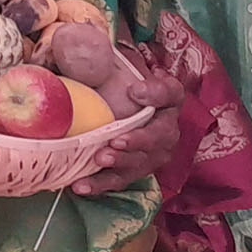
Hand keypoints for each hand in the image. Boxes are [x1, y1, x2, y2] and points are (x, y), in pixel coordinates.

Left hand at [71, 67, 185, 193]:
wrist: (120, 105)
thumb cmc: (124, 85)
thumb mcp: (123, 68)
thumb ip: (117, 66)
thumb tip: (130, 87)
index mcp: (169, 99)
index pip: (170, 93)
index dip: (155, 94)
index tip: (134, 90)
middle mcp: (167, 129)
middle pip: (158, 138)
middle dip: (136, 142)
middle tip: (115, 142)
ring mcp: (152, 154)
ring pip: (140, 163)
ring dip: (120, 165)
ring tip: (99, 161)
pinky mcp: (134, 170)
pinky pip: (120, 180)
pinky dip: (100, 184)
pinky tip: (81, 186)